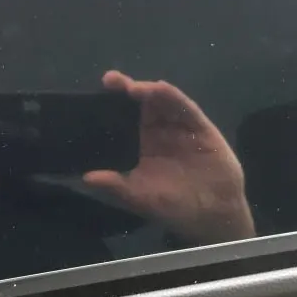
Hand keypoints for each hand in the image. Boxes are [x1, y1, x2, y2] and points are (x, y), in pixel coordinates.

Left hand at [84, 71, 253, 243]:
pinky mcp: (200, 127)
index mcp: (142, 143)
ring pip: (162, 101)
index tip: (97, 93)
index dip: (112, 105)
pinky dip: (172, 97)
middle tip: (111, 80)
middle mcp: (159, 131)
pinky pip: (185, 108)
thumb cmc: (173, 206)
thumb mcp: (139, 197)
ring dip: (148, 91)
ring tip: (133, 88)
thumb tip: (86, 177)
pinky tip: (160, 89)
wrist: (211, 215)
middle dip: (127, 89)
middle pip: (142, 104)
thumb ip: (115, 185)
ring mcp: (180, 126)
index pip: (125, 119)